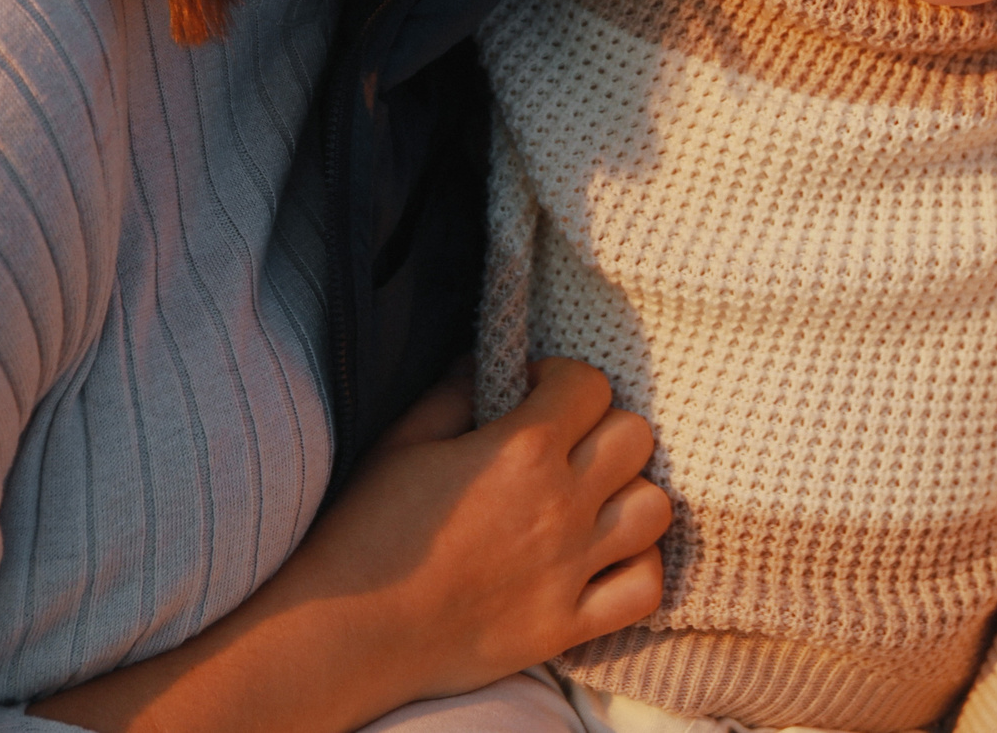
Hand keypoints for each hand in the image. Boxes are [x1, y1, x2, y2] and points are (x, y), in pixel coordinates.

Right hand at [304, 357, 671, 698]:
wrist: (343, 635)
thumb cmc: (365, 533)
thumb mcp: (401, 442)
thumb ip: (456, 392)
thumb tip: (491, 360)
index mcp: (521, 451)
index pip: (590, 385)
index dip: (562, 380)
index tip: (536, 395)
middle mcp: (559, 506)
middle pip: (636, 438)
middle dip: (604, 428)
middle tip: (567, 445)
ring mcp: (569, 570)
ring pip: (653, 510)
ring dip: (628, 496)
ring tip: (591, 501)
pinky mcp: (565, 626)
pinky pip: (644, 590)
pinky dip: (635, 570)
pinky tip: (603, 560)